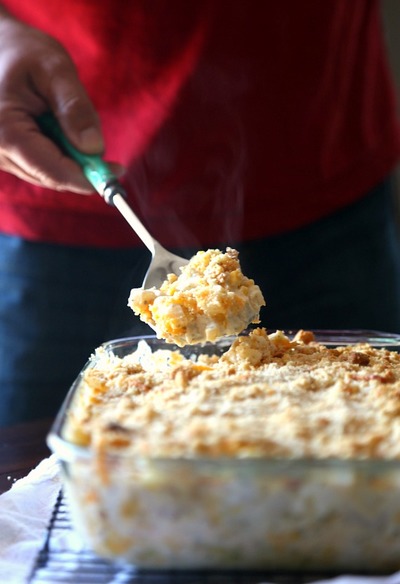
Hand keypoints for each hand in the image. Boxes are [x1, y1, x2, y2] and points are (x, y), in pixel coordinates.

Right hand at [0, 11, 105, 193]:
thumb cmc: (23, 53)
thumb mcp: (54, 69)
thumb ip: (75, 108)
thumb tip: (95, 148)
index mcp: (5, 132)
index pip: (52, 171)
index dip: (87, 178)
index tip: (116, 172)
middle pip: (52, 177)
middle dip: (83, 169)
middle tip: (108, 156)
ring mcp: (2, 158)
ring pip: (49, 175)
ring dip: (72, 160)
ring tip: (72, 125)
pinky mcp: (8, 158)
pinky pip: (42, 167)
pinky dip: (61, 156)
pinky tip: (61, 131)